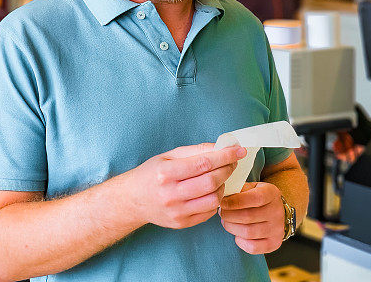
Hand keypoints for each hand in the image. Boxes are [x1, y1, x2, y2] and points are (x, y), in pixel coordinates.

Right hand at [126, 143, 246, 229]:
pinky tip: (212, 191)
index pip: (203, 163)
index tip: (238, 150)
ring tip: (220, 178)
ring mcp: (177, 211)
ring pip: (213, 199)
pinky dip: (216, 200)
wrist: (133, 200)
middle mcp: (171, 194)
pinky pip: (209, 212)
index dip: (224, 156)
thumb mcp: (168, 156)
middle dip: (228, 170)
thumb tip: (221, 148)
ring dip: (223, 186)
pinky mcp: (182, 223)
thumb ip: (195, 151)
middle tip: (233, 162)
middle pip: (211, 182)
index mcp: (166, 173)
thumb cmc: (152, 174)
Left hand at [219, 182, 284, 253]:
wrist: (276, 211)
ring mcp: (277, 229)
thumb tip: (222, 197)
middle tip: (221, 212)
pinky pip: (253, 247)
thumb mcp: (251, 187)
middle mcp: (277, 212)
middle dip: (228, 215)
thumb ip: (238, 190)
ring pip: (248, 232)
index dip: (235, 201)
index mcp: (271, 194)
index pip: (255, 198)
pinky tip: (237, 234)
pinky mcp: (274, 243)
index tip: (222, 203)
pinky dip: (240, 241)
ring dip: (231, 227)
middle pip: (248, 217)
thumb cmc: (257, 198)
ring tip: (226, 221)